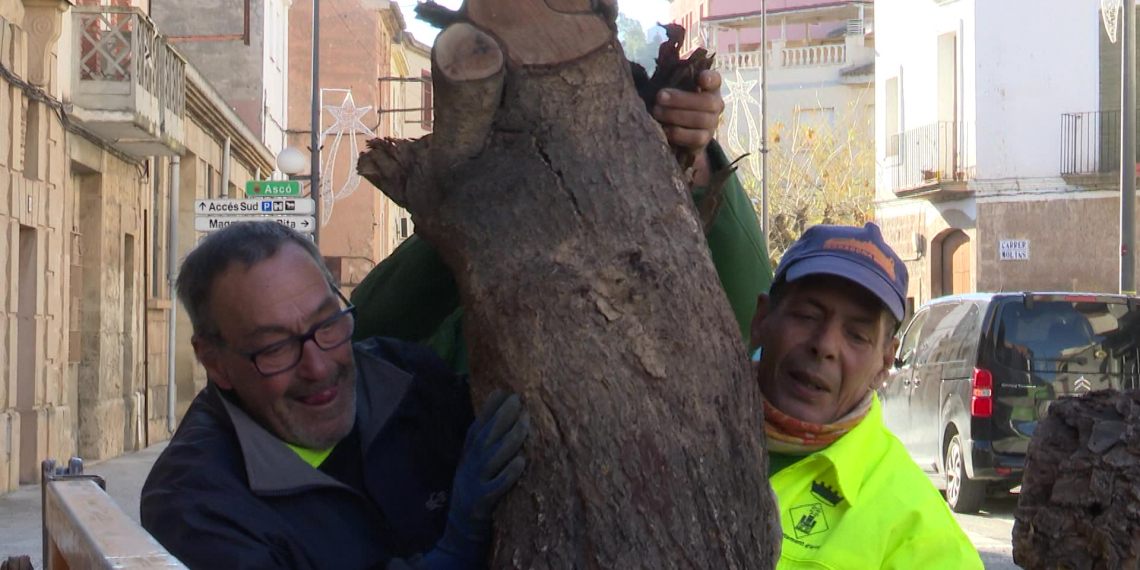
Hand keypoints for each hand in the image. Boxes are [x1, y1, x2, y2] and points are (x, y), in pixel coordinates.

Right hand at [433, 390, 527, 563]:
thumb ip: (486, 447)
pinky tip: (522, 462)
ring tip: (526, 423)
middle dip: (501, 417)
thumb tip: (504, 420)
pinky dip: (508, 474)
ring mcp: (474, 485)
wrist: (460, 534)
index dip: (488, 410)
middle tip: (518, 399)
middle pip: (484, 438)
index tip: (502, 391)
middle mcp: (469, 467)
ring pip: (492, 458)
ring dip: (509, 440)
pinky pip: (496, 488)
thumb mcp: (474, 468)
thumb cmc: (475, 494)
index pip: (477, 428)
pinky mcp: (482, 504)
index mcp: (468, 457)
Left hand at [652, 70, 723, 154]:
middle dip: (681, 99)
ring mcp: (712, 123)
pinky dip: (678, 133)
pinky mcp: (705, 140)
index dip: (710, 79)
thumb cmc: (675, 103)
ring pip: (700, 119)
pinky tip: (664, 129)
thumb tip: (665, 58)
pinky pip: (695, 137)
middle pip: (707, 102)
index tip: (700, 78)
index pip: (715, 80)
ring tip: (656, 112)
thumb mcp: (674, 87)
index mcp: (710, 88)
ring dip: (675, 115)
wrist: (679, 130)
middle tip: (659, 97)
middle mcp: (716, 105)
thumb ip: (672, 74)